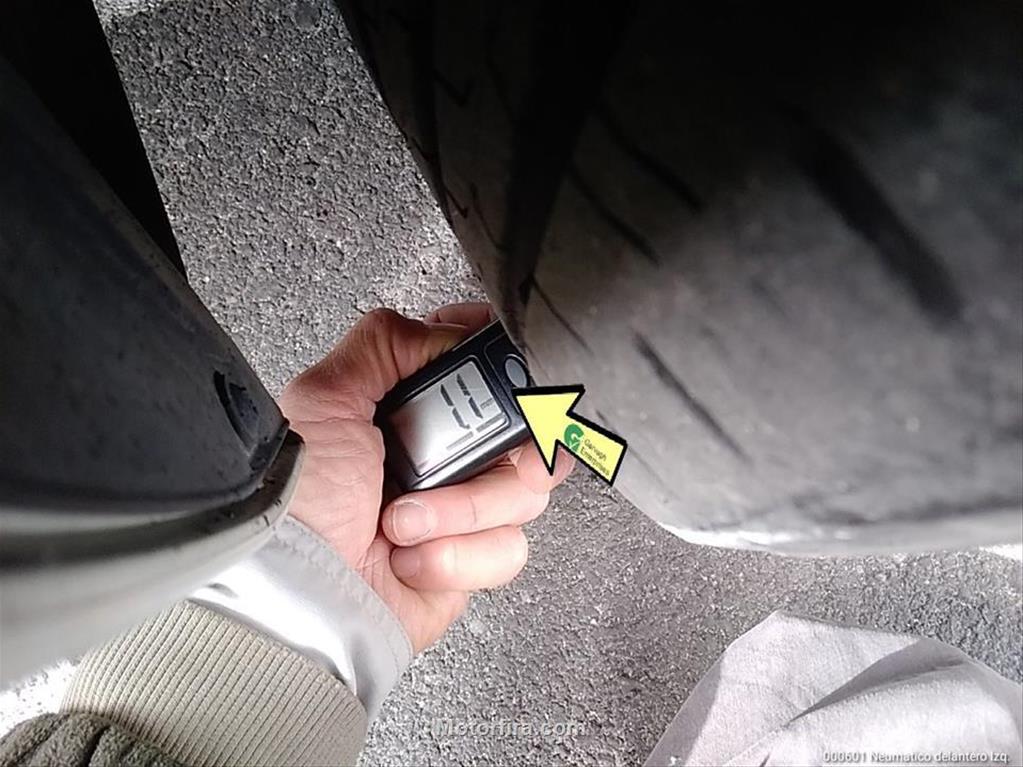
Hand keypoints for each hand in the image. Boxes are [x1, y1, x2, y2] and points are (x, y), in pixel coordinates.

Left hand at [278, 304, 572, 651]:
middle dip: (495, 448)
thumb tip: (447, 328)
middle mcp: (442, 457)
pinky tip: (412, 557)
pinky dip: (457, 556)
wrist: (294, 594)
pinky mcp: (471, 562)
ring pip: (524, 492)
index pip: (486, 370)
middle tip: (451, 458)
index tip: (499, 374)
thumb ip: (385, 344)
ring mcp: (461, 510)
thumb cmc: (296, 504)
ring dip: (461, 508)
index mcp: (411, 411)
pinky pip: (507, 549)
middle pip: (526, 430)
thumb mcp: (326, 398)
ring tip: (402, 519)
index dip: (504, 368)